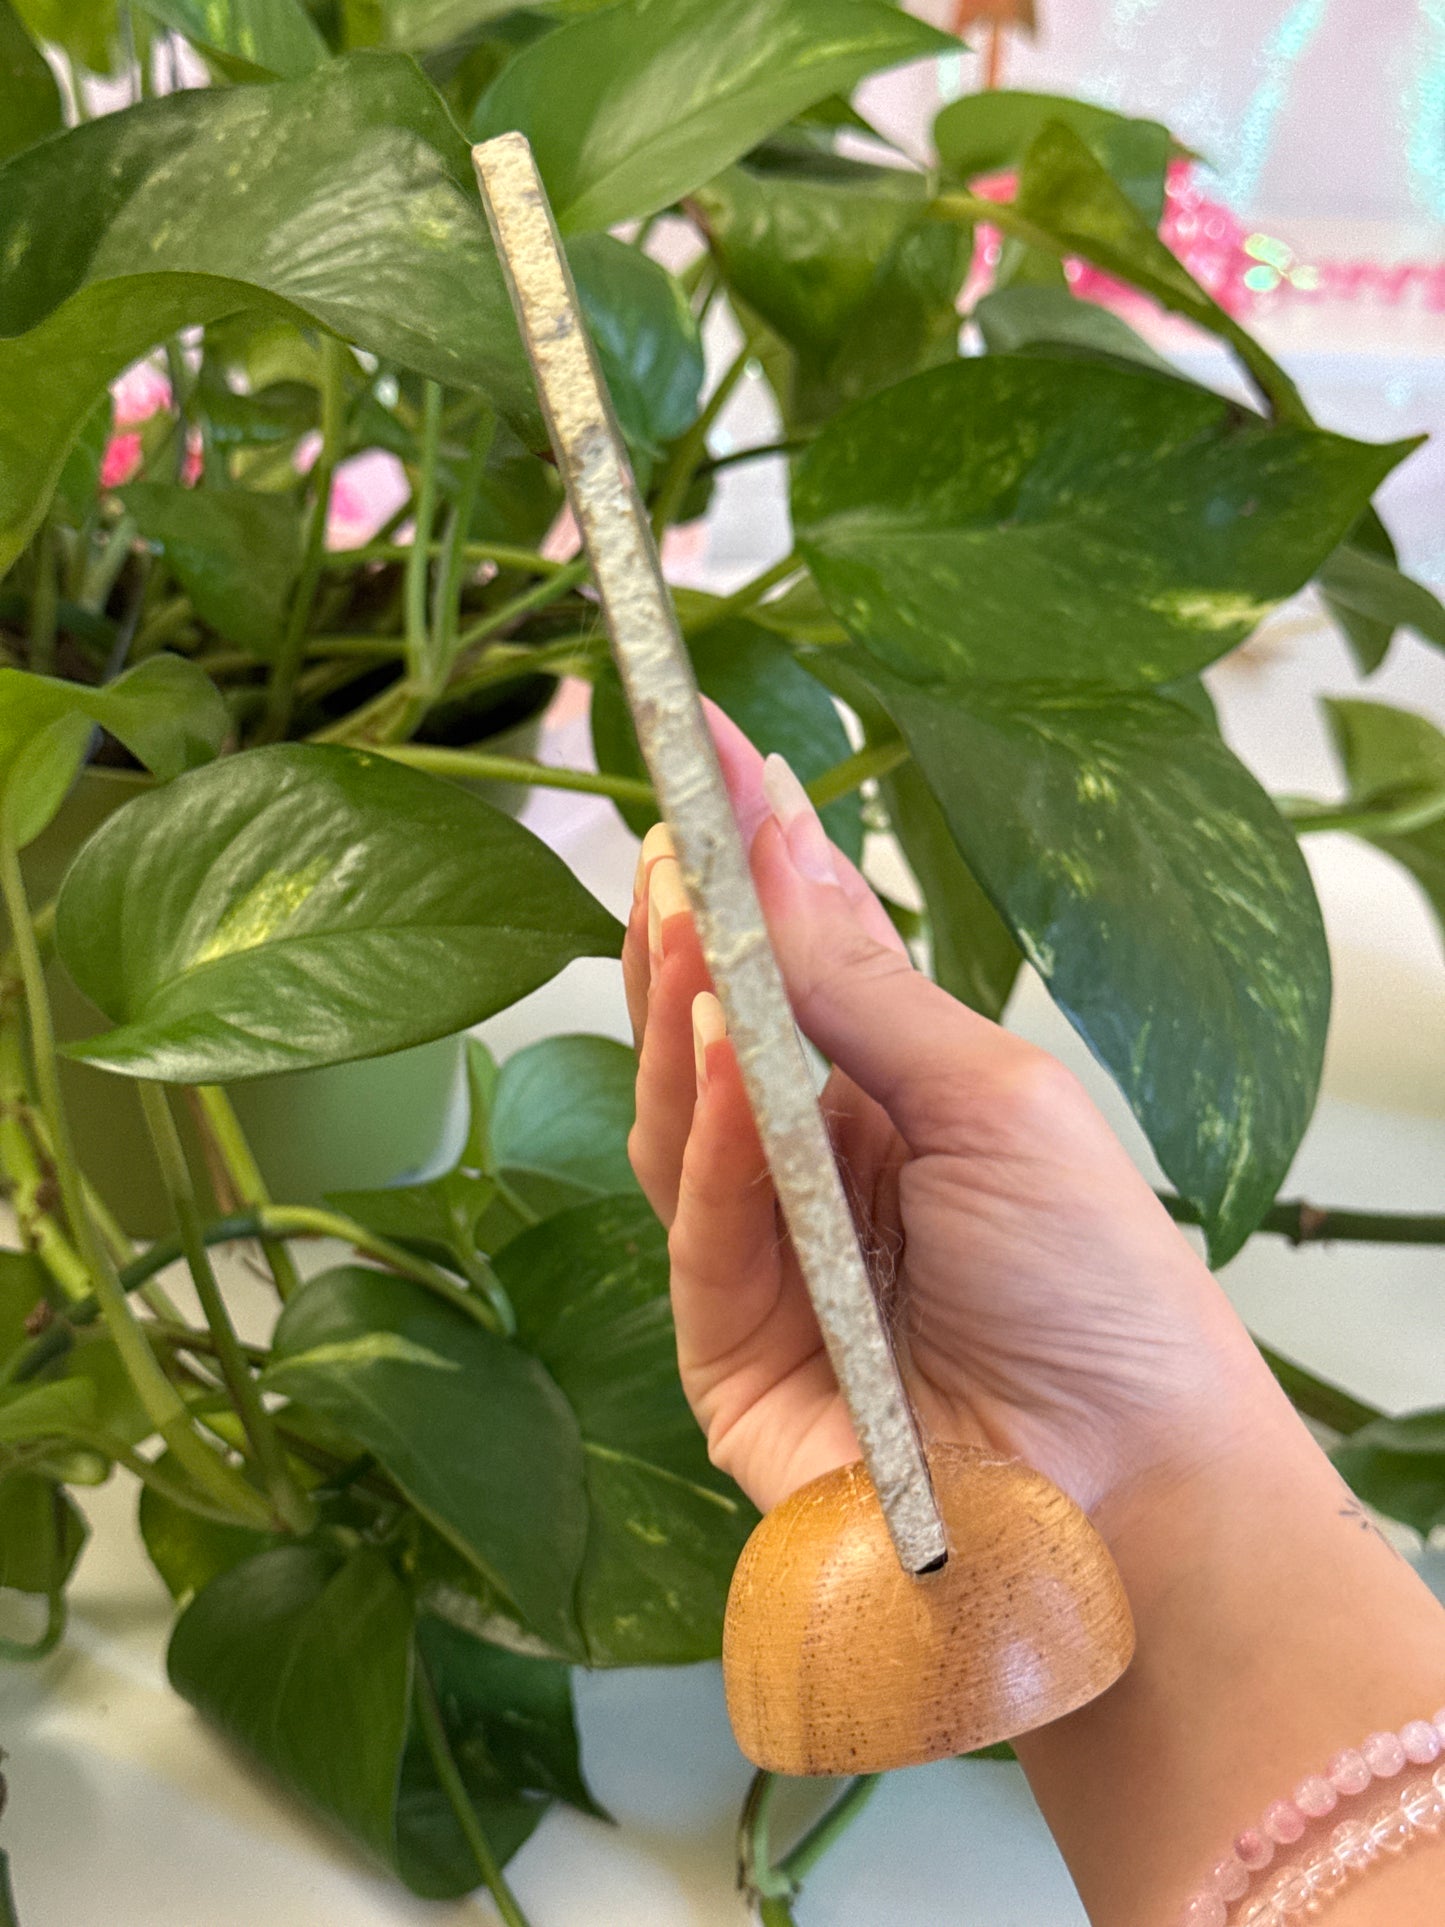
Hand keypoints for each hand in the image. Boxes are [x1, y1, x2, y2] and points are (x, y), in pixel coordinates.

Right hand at [624, 706, 1274, 1519]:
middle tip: (673, 834)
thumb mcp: (992, 1099)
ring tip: (683, 918)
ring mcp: (761, 1265)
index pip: (789, 971)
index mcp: (881, 1105)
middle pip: (709, 1041)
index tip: (708, 759)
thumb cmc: (1095, 1278)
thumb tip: (777, 845)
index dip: (746, 872)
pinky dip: (712, 1145)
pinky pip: (702, 1234)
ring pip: (678, 1126)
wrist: (1133, 1477)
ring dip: (681, 1020)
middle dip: (686, 936)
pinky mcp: (726, 1357)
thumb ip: (864, 989)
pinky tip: (724, 1058)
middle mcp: (808, 1174)